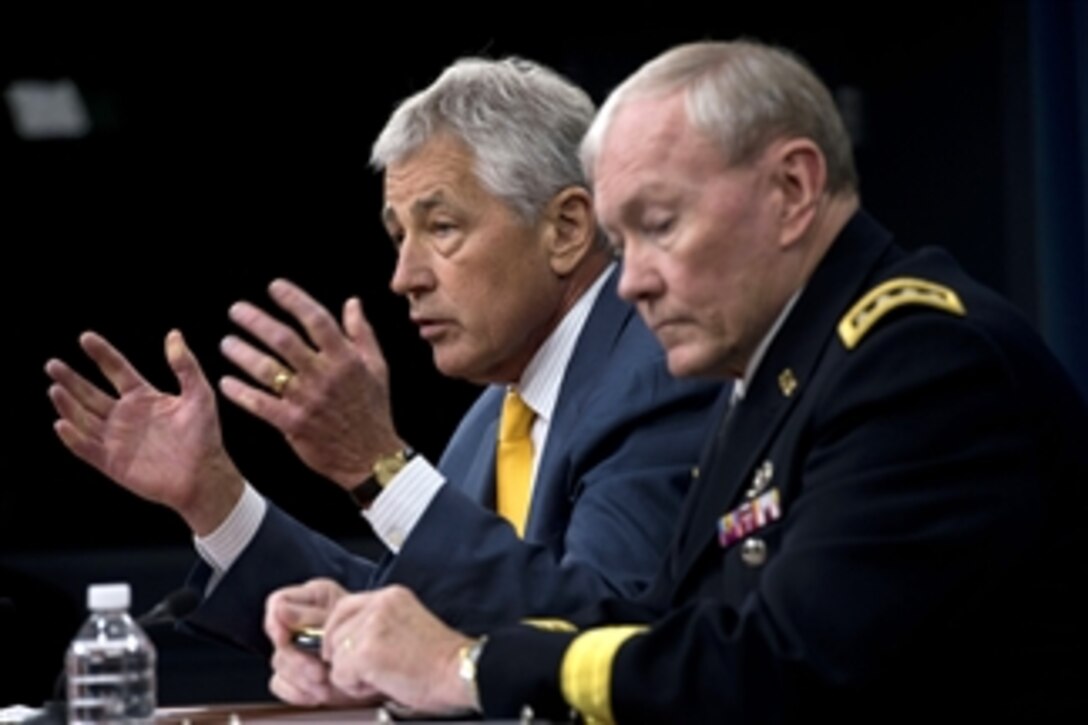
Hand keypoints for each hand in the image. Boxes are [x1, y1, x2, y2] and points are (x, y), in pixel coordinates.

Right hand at [45, 330, 244, 534]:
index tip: (85, 337)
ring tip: (55, 388)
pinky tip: (61, 423)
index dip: (102, 354)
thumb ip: (186, 366)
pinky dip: (73, 437)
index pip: (117, 370)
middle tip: (53, 364)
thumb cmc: (205, 436)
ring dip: (68, 404)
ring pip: (84, 418)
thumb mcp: (199, 395)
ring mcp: (117, 439)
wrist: (205, 476)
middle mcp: (126, 416)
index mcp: (144, 397)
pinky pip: (86, 448)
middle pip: (91, 393)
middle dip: (72, 379)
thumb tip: (174, 334)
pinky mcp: (112, 462)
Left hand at [219, 278, 404, 489]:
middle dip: (256, 321)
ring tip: (226, 343)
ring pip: (267, 370)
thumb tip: (352, 302)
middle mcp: (324, 376)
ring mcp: (307, 400)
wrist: (371, 456)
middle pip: (284, 340)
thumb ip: (361, 333)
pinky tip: (226, 382)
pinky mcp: (293, 423)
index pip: (316, 320)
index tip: (274, 287)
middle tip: (236, 310)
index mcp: (346, 359)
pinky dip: (241, 392)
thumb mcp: (377, 367)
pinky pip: (260, 404)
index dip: (294, 300)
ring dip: (242, 353)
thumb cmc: (373, 409)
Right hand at [265, 578, 374, 706]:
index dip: (276, 619)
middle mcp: (302, 623)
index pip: (279, 603)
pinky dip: (298, 691)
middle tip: (319, 671)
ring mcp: (297, 650)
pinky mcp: (296, 674)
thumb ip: (312, 616)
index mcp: (314, 599)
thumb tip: (281, 611)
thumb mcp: (347, 621)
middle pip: (278, 639)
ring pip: (279, 662)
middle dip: (297, 660)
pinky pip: (280, 683)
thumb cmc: (373, 634)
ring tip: (326, 682)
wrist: (386, 663)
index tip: (284, 636)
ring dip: (302, 677)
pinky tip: (318, 692)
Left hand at [322, 585, 474, 714]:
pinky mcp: (366, 651)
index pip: (344, 607)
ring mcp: (371, 626)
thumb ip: (379, 624)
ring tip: (383, 676)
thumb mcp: (408, 625)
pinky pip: (340, 675)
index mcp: (391, 596)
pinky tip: (382, 684)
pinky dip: (356, 687)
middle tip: (367, 669)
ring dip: (351, 673)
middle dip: (342, 654)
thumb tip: (349, 640)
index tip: (349, 651)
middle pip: (334, 629)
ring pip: (335, 654)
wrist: (460, 672)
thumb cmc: (441, 660)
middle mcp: (379, 604)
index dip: (341, 633)